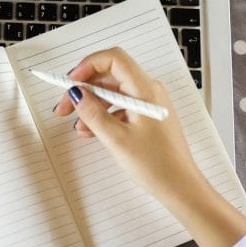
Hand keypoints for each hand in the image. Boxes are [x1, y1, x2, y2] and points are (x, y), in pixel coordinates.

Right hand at [54, 46, 200, 199]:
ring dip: (92, 104)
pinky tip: (91, 130)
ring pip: (113, 92)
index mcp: (145, 90)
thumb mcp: (116, 139)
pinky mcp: (147, 116)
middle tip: (65, 106)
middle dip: (84, 88)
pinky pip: (120, 106)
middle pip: (110, 75)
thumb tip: (76, 94)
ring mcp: (148, 103)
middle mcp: (149, 91)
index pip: (113, 59)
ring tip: (77, 123)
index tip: (71, 82)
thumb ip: (93, 113)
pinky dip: (103, 114)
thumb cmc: (157, 165)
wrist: (180, 187)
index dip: (88, 65)